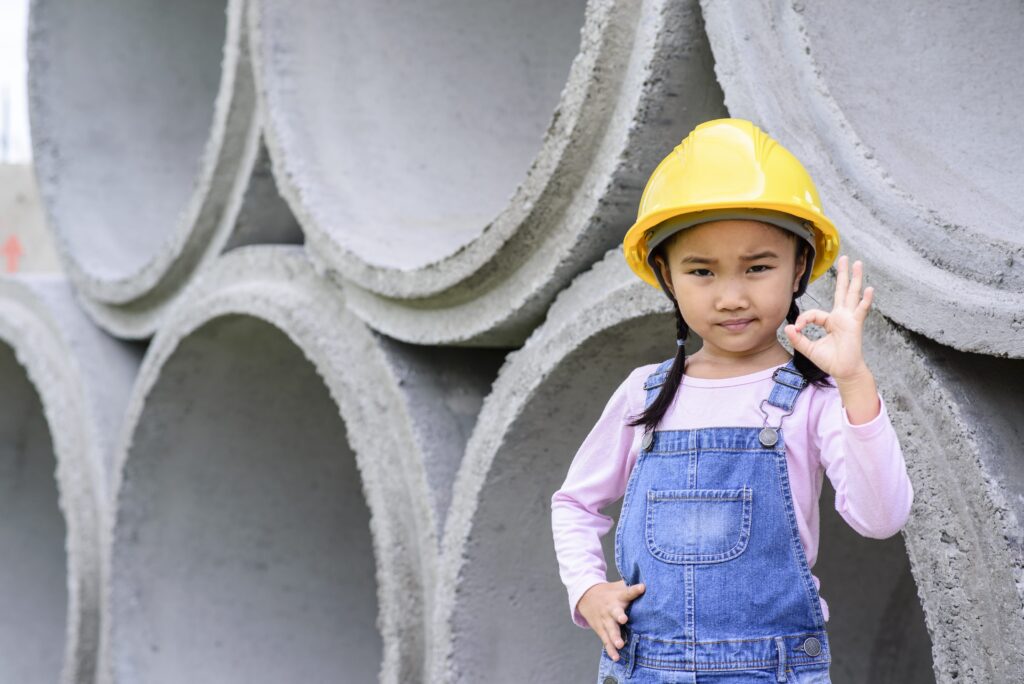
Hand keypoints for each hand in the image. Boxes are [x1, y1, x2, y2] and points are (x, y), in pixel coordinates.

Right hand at [577, 580, 644, 660]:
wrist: (586, 596)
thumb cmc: (611, 593)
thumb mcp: (619, 586)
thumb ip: (633, 587)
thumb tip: (654, 584)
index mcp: (618, 596)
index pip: (627, 592)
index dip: (635, 590)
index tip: (642, 588)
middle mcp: (611, 608)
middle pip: (615, 612)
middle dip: (619, 616)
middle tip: (624, 619)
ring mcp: (605, 620)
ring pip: (610, 629)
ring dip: (615, 637)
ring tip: (620, 644)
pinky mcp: (601, 629)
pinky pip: (606, 641)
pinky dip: (611, 650)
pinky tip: (616, 658)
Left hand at [784, 255, 872, 381]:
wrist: (843, 371)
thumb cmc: (830, 360)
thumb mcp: (809, 349)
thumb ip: (798, 339)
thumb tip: (788, 328)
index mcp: (830, 321)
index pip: (814, 312)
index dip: (803, 319)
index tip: (797, 329)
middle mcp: (841, 316)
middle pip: (842, 291)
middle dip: (843, 275)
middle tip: (844, 258)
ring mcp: (849, 319)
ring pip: (852, 295)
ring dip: (855, 279)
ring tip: (857, 264)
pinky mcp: (855, 325)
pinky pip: (860, 310)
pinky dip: (865, 301)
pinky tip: (869, 289)